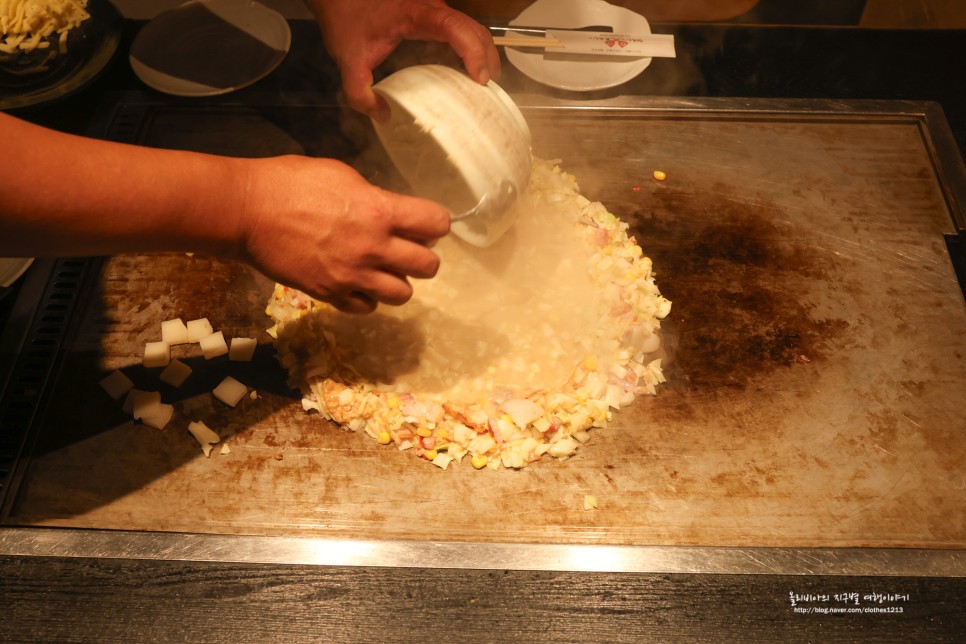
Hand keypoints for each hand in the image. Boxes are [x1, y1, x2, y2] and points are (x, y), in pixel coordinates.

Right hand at [240, 155, 449, 313]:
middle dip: (423, 257)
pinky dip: (367, 298)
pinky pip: (366, 308)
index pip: (436, 223)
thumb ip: (374, 197)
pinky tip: (358, 283)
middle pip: (428, 267)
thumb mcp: (342, 176)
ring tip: (383, 270)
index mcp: (380, 211)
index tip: (424, 223)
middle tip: (407, 249)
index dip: (434, 223)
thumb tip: (391, 212)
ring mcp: (352, 275)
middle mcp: (373, 247)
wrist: (248, 211)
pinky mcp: (330, 294)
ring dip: (397, 281)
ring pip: (402, 294)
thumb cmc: (291, 182)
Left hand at [307, 0, 500, 119]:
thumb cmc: (347, 19)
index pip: (455, 28)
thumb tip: (383, 115)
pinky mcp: (434, 18)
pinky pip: (461, 31)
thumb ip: (359, 92)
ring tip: (483, 83)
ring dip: (483, 53)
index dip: (473, 51)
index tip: (478, 78)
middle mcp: (432, 9)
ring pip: (472, 28)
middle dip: (487, 57)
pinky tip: (467, 72)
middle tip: (488, 89)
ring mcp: (435, 12)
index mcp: (417, 15)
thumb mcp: (349, 59)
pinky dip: (471, 50)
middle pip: (474, 29)